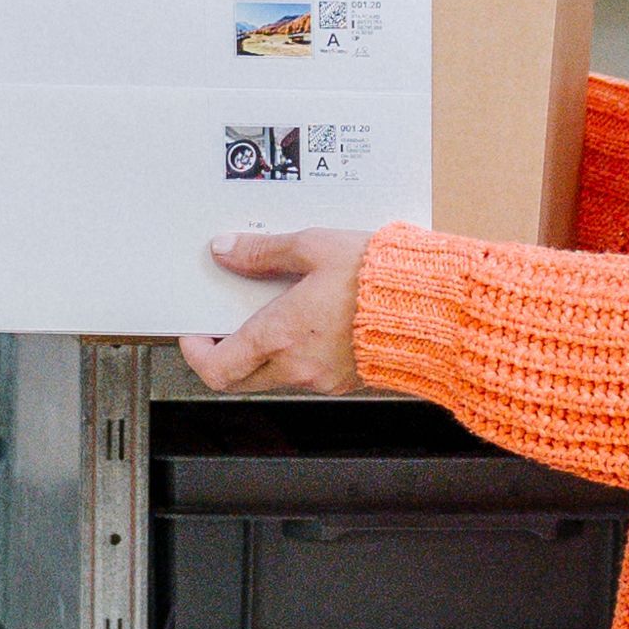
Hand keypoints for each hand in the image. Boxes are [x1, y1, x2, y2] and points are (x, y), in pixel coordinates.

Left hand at [183, 226, 376, 395]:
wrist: (434, 308)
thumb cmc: (380, 278)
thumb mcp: (314, 247)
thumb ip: (264, 252)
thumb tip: (227, 250)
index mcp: (280, 335)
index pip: (216, 367)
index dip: (195, 354)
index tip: (194, 333)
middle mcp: (296, 366)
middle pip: (238, 379)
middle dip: (223, 357)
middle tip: (222, 330)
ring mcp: (323, 379)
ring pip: (273, 376)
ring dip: (264, 353)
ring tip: (275, 315)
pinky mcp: (347, 381)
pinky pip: (307, 374)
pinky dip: (297, 355)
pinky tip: (311, 325)